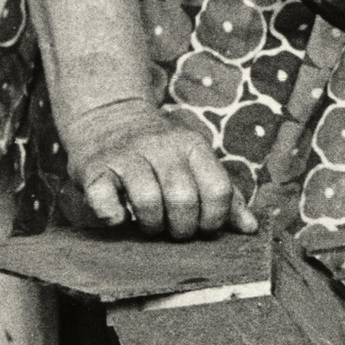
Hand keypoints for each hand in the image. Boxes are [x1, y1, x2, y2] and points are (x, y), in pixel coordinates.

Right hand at [60, 100, 257, 238]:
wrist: (107, 115)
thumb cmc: (159, 150)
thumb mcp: (195, 161)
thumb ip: (224, 194)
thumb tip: (251, 228)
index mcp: (194, 146)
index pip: (218, 190)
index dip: (214, 219)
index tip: (203, 225)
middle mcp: (162, 147)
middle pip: (184, 199)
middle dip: (182, 227)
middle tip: (173, 228)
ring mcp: (127, 156)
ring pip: (148, 202)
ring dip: (151, 225)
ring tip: (150, 224)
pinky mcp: (94, 168)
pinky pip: (104, 200)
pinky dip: (112, 216)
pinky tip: (119, 217)